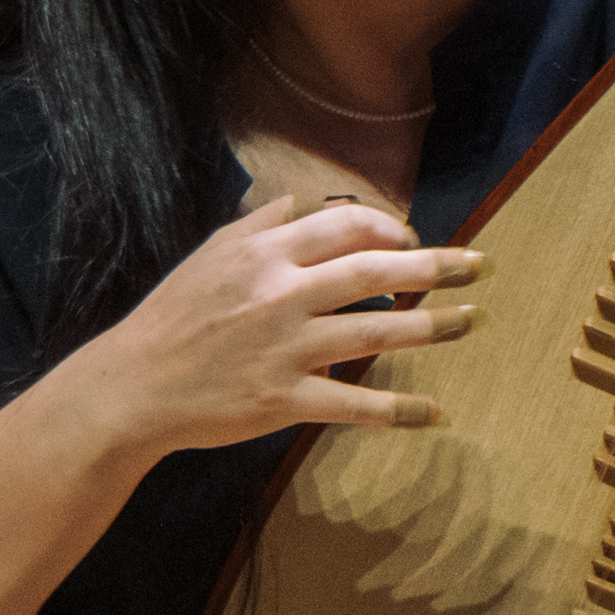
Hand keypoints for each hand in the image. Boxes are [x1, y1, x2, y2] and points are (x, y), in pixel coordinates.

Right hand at [74, 195, 482, 458]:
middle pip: (377, 270)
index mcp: (266, 253)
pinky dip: (399, 410)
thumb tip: (301, 201)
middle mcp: (283, 294)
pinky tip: (435, 414)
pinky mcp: (285, 399)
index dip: (391, 227)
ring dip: (435, 326)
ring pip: (378, 330)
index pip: (346, 225)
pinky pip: (355, 403)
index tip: (415, 238)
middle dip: (437, 265)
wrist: (134, 386)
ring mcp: (288, 348)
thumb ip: (260, 225)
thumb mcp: (211, 255)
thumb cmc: (173, 318)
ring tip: (473, 321)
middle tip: (480, 265)